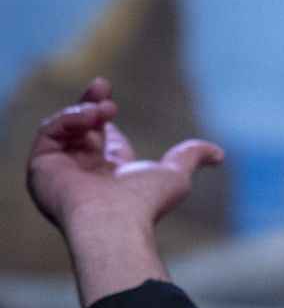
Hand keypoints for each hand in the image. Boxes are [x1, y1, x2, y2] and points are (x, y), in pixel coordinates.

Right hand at [27, 82, 222, 236]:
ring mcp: (60, 170)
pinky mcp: (41, 167)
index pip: (100, 134)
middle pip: (79, 125)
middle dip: (90, 102)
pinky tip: (91, 117)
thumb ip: (191, 157)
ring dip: (84, 111)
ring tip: (106, 109)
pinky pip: (50, 131)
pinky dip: (69, 119)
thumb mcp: (176, 175)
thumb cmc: (145, 203)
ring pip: (63, 126)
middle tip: (102, 84)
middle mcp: (82, 171)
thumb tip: (219, 153)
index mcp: (109, 172)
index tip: (111, 100)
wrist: (115, 222)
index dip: (103, 113)